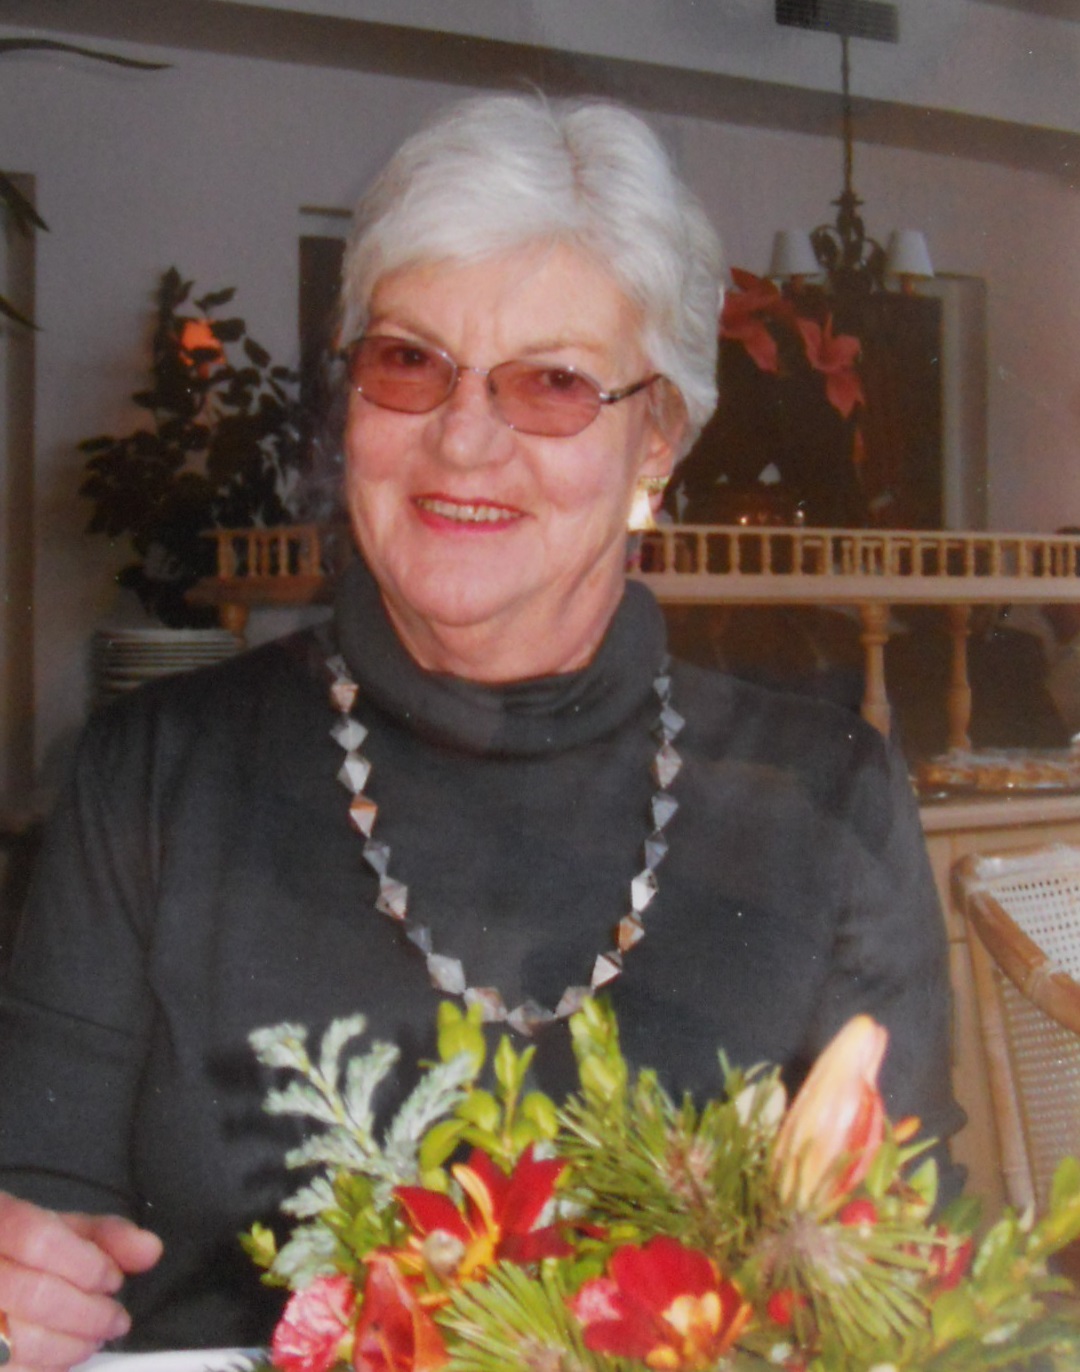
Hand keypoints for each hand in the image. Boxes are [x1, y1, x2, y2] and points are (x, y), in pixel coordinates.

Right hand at [0, 1191, 161, 1371]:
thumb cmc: (18, 1249)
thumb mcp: (59, 1230)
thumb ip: (106, 1236)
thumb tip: (150, 1250)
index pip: (40, 1240)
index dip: (86, 1265)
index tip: (114, 1280)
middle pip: (35, 1294)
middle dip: (89, 1313)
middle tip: (116, 1319)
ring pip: (22, 1339)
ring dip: (72, 1345)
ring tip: (96, 1338)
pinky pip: (13, 1369)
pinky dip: (48, 1366)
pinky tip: (66, 1355)